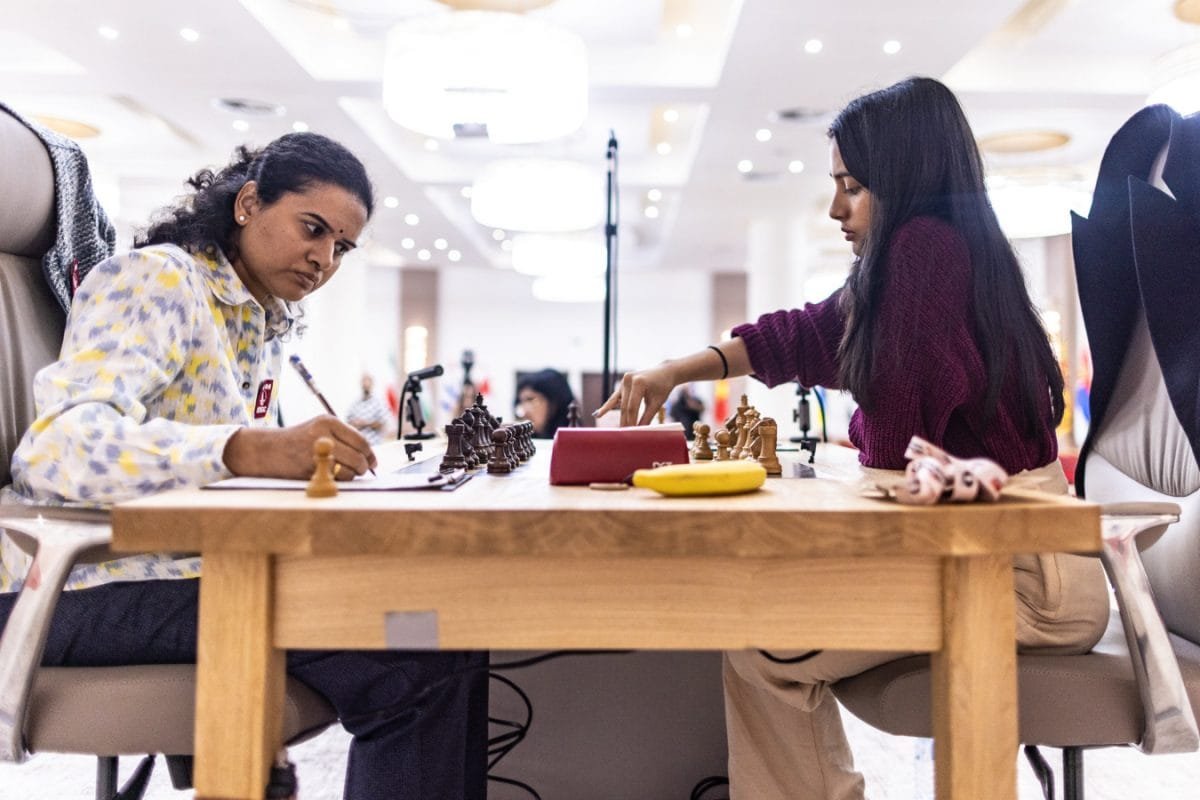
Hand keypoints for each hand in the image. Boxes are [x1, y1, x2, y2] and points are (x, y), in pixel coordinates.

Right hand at [223, 415, 377, 479]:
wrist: (267, 450)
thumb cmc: (299, 441)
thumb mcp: (321, 429)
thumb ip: (345, 438)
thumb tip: (370, 457)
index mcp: (329, 422)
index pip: (361, 440)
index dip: (370, 454)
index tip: (373, 462)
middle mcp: (323, 435)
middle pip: (358, 457)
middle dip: (364, 467)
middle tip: (363, 470)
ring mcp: (315, 453)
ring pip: (349, 470)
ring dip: (351, 476)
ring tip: (344, 472)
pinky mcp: (309, 469)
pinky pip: (335, 479)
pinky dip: (338, 481)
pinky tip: (331, 475)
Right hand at [593, 363, 678, 426]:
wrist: (665, 372)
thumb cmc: (663, 387)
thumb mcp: (657, 403)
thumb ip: (647, 417)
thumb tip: (639, 432)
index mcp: (638, 382)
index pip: (632, 407)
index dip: (631, 421)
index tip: (631, 433)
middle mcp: (628, 380)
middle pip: (625, 406)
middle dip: (625, 421)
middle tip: (624, 436)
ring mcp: (624, 380)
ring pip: (620, 403)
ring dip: (619, 417)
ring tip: (615, 431)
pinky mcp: (623, 383)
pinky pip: (615, 397)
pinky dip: (608, 406)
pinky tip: (597, 415)